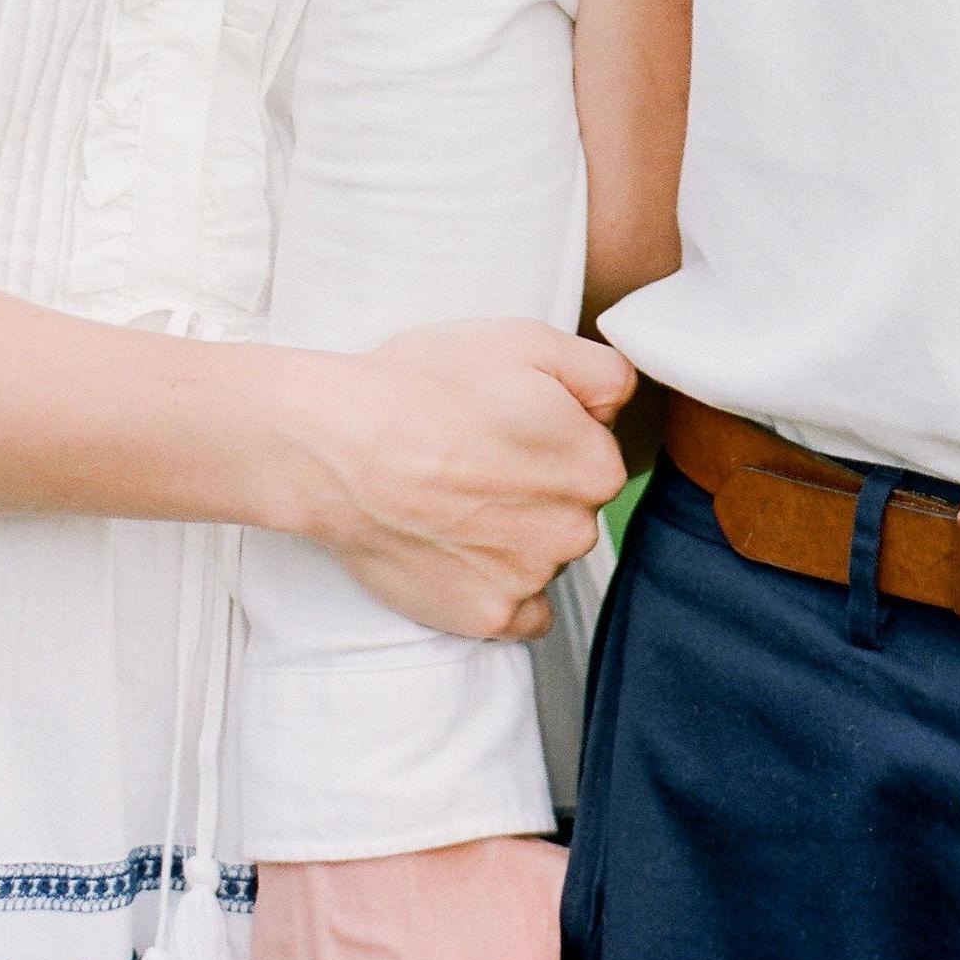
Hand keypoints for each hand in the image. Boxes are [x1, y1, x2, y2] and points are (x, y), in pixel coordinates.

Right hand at [285, 319, 633, 640]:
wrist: (340, 448)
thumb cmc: (428, 384)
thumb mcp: (528, 340)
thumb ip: (603, 372)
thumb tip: (619, 405)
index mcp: (595, 465)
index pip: (595, 452)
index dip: (550, 433)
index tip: (506, 423)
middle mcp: (575, 530)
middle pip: (571, 508)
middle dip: (537, 487)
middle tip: (474, 459)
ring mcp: (530, 580)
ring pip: (543, 556)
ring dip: (515, 536)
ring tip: (451, 500)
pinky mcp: (486, 619)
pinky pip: (521, 613)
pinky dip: (499, 589)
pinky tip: (462, 554)